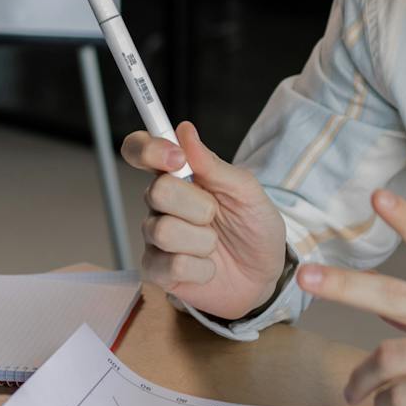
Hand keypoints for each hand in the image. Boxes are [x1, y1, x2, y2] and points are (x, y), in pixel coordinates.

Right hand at [122, 122, 287, 322]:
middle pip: (156, 191)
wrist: (265, 273)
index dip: (149, 149)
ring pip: (164, 230)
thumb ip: (214, 164)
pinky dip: (202, 268)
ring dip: (202, 240)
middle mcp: (160, 204)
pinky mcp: (157, 271)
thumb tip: (185, 131)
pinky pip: (172, 265)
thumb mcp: (247, 192)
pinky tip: (208, 267)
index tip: (177, 158)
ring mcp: (156, 238)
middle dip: (196, 204)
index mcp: (177, 176)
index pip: (140, 150)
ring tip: (214, 245)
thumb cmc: (254, 227)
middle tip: (214, 214)